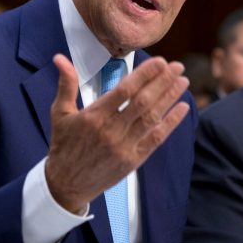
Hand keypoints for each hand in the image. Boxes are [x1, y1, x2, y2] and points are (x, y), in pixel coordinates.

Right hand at [45, 53, 189, 212]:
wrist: (66, 185)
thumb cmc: (64, 145)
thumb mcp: (60, 113)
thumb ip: (66, 84)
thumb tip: (59, 58)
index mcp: (94, 116)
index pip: (125, 90)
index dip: (145, 74)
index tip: (160, 62)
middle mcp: (110, 131)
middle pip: (143, 101)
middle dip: (163, 82)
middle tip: (178, 66)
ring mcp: (123, 147)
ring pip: (152, 118)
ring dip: (170, 98)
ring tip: (183, 81)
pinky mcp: (133, 161)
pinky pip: (156, 139)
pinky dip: (171, 123)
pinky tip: (182, 107)